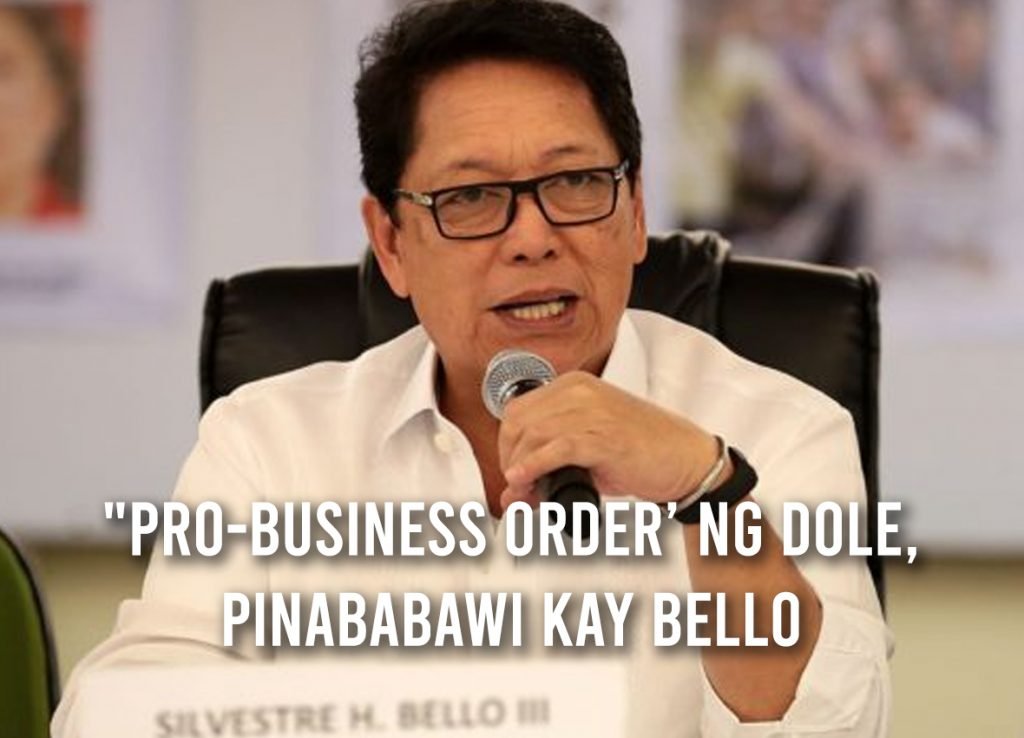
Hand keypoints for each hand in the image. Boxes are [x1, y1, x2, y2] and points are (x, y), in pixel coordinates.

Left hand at [497, 372, 719, 510]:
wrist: (684, 457)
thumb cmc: (639, 452)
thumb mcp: (587, 451)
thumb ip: (549, 465)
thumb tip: (512, 494)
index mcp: (573, 386)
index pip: (518, 409)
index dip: (507, 444)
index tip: (513, 471)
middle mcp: (579, 392)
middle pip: (519, 422)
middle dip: (509, 458)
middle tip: (519, 488)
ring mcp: (593, 412)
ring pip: (533, 434)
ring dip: (520, 468)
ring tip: (526, 493)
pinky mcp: (604, 436)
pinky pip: (557, 447)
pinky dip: (535, 466)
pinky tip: (527, 480)